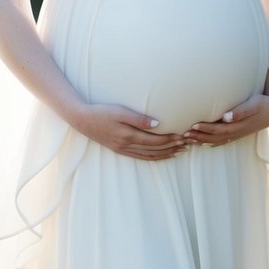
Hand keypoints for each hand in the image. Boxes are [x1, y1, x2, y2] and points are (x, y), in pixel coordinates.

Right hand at [71, 103, 187, 159]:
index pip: (155, 140)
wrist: (82, 119)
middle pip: (155, 150)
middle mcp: (127, 145)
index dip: (170, 139)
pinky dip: (153, 157)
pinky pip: (140, 157)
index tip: (183, 136)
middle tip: (187, 144)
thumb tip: (157, 124)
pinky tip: (160, 155)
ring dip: (165, 154)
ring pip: (149, 156)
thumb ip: (139, 118)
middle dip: (172, 148)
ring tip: (179, 151)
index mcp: (128, 136)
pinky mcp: (119, 149)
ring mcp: (123, 149)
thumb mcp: (120, 111)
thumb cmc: (101, 111)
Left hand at [182, 91, 268, 148]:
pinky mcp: (236, 133)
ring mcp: (236, 134)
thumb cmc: (263, 104)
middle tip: (183, 134)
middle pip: (214, 138)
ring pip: (215, 141)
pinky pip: (219, 141)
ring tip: (186, 139)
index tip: (193, 125)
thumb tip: (226, 117)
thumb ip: (241, 111)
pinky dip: (208, 142)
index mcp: (239, 126)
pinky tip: (199, 142)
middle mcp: (236, 133)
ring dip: (200, 140)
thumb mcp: (254, 105)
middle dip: (198, 136)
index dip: (205, 129)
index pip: (218, 130)